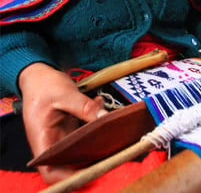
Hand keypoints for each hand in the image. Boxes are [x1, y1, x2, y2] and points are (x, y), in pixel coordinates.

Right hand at [19, 63, 107, 183]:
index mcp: (42, 138)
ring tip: (111, 126)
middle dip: (91, 158)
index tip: (91, 169)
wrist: (38, 75)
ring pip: (81, 149)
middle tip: (111, 147)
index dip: (70, 176)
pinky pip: (85, 134)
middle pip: (70, 163)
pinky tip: (100, 106)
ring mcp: (61, 137)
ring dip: (97, 139)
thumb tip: (105, 117)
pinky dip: (96, 124)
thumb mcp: (64, 93)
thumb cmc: (44, 85)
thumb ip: (84, 106)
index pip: (51, 171)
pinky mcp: (69, 130)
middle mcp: (51, 142)